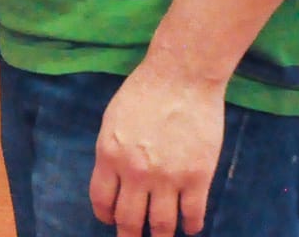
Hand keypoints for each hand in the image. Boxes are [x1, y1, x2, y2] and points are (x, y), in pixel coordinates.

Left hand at [90, 60, 224, 236]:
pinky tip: (189, 228)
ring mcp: (167, 177)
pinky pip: (192, 214)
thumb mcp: (112, 120)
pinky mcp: (197, 177)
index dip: (105, 216)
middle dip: (129, 235)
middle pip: (129, 219)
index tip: (110, 220)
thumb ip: (111, 152)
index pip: (102, 200)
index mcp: (109, 155)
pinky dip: (191, 226)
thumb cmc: (144, 92)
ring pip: (161, 224)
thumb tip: (113, 179)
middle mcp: (135, 172)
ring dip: (160, 236)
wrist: (181, 78)